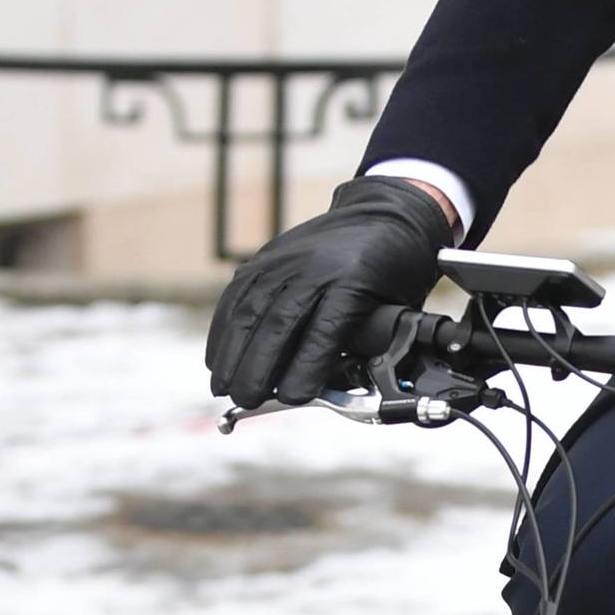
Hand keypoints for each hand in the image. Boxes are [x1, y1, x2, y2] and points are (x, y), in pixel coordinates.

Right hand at [205, 176, 452, 410]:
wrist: (386, 215)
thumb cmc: (395, 270)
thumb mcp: (398, 308)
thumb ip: (369, 346)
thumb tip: (336, 390)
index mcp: (354, 281)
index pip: (325, 330)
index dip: (306, 366)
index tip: (292, 398)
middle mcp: (315, 267)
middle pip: (279, 322)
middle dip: (258, 366)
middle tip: (247, 399)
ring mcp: (286, 260)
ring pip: (250, 309)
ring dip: (232, 353)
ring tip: (224, 388)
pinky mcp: (266, 258)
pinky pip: (237, 296)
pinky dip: (223, 331)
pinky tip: (216, 359)